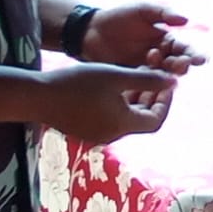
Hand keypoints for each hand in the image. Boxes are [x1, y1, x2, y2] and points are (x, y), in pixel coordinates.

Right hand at [39, 63, 178, 143]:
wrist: (38, 97)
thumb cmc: (79, 83)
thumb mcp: (116, 76)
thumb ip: (147, 80)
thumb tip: (174, 81)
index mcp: (123, 124)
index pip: (156, 120)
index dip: (166, 102)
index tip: (166, 82)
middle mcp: (113, 135)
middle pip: (142, 120)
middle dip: (151, 99)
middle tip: (154, 76)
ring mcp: (98, 135)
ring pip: (126, 119)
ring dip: (135, 100)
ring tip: (136, 78)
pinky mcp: (86, 131)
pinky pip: (111, 119)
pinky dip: (120, 105)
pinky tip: (114, 87)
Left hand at [83, 4, 205, 73]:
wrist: (90, 31)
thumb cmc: (119, 17)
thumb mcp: (142, 10)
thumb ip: (163, 14)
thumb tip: (186, 21)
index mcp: (165, 40)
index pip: (183, 48)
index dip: (193, 54)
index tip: (200, 59)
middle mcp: (160, 56)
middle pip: (176, 64)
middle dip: (182, 65)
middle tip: (182, 65)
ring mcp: (146, 69)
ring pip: (163, 75)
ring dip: (168, 74)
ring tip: (167, 70)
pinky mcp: (133, 78)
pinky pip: (146, 83)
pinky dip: (151, 83)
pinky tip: (153, 82)